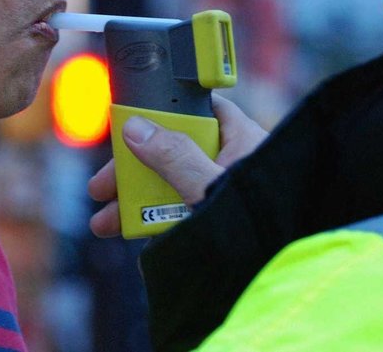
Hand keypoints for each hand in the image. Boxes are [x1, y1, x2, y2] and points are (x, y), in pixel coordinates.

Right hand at [88, 94, 267, 237]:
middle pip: (173, 153)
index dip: (160, 116)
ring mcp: (224, 193)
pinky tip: (139, 241)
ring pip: (173, 187)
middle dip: (134, 173)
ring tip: (106, 224)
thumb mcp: (211, 186)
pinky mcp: (219, 221)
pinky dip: (160, 226)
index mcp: (240, 138)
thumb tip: (136, 129)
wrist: (281, 271)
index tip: (126, 128)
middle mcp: (231, 161)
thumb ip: (175, 157)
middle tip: (102, 189)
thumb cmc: (264, 221)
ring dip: (136, 204)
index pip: (196, 111)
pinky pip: (184, 215)